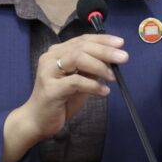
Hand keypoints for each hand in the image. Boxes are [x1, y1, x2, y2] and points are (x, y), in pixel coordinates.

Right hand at [2, 34, 126, 161]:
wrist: (37, 121)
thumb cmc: (60, 101)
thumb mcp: (79, 81)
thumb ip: (91, 70)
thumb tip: (112, 61)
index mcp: (57, 53)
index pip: (82, 40)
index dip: (102, 40)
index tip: (120, 43)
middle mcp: (51, 58)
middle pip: (81, 47)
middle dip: (105, 51)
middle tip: (124, 57)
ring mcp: (48, 72)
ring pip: (77, 59)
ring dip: (99, 66)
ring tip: (113, 77)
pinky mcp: (51, 89)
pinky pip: (75, 82)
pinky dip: (93, 85)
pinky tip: (104, 92)